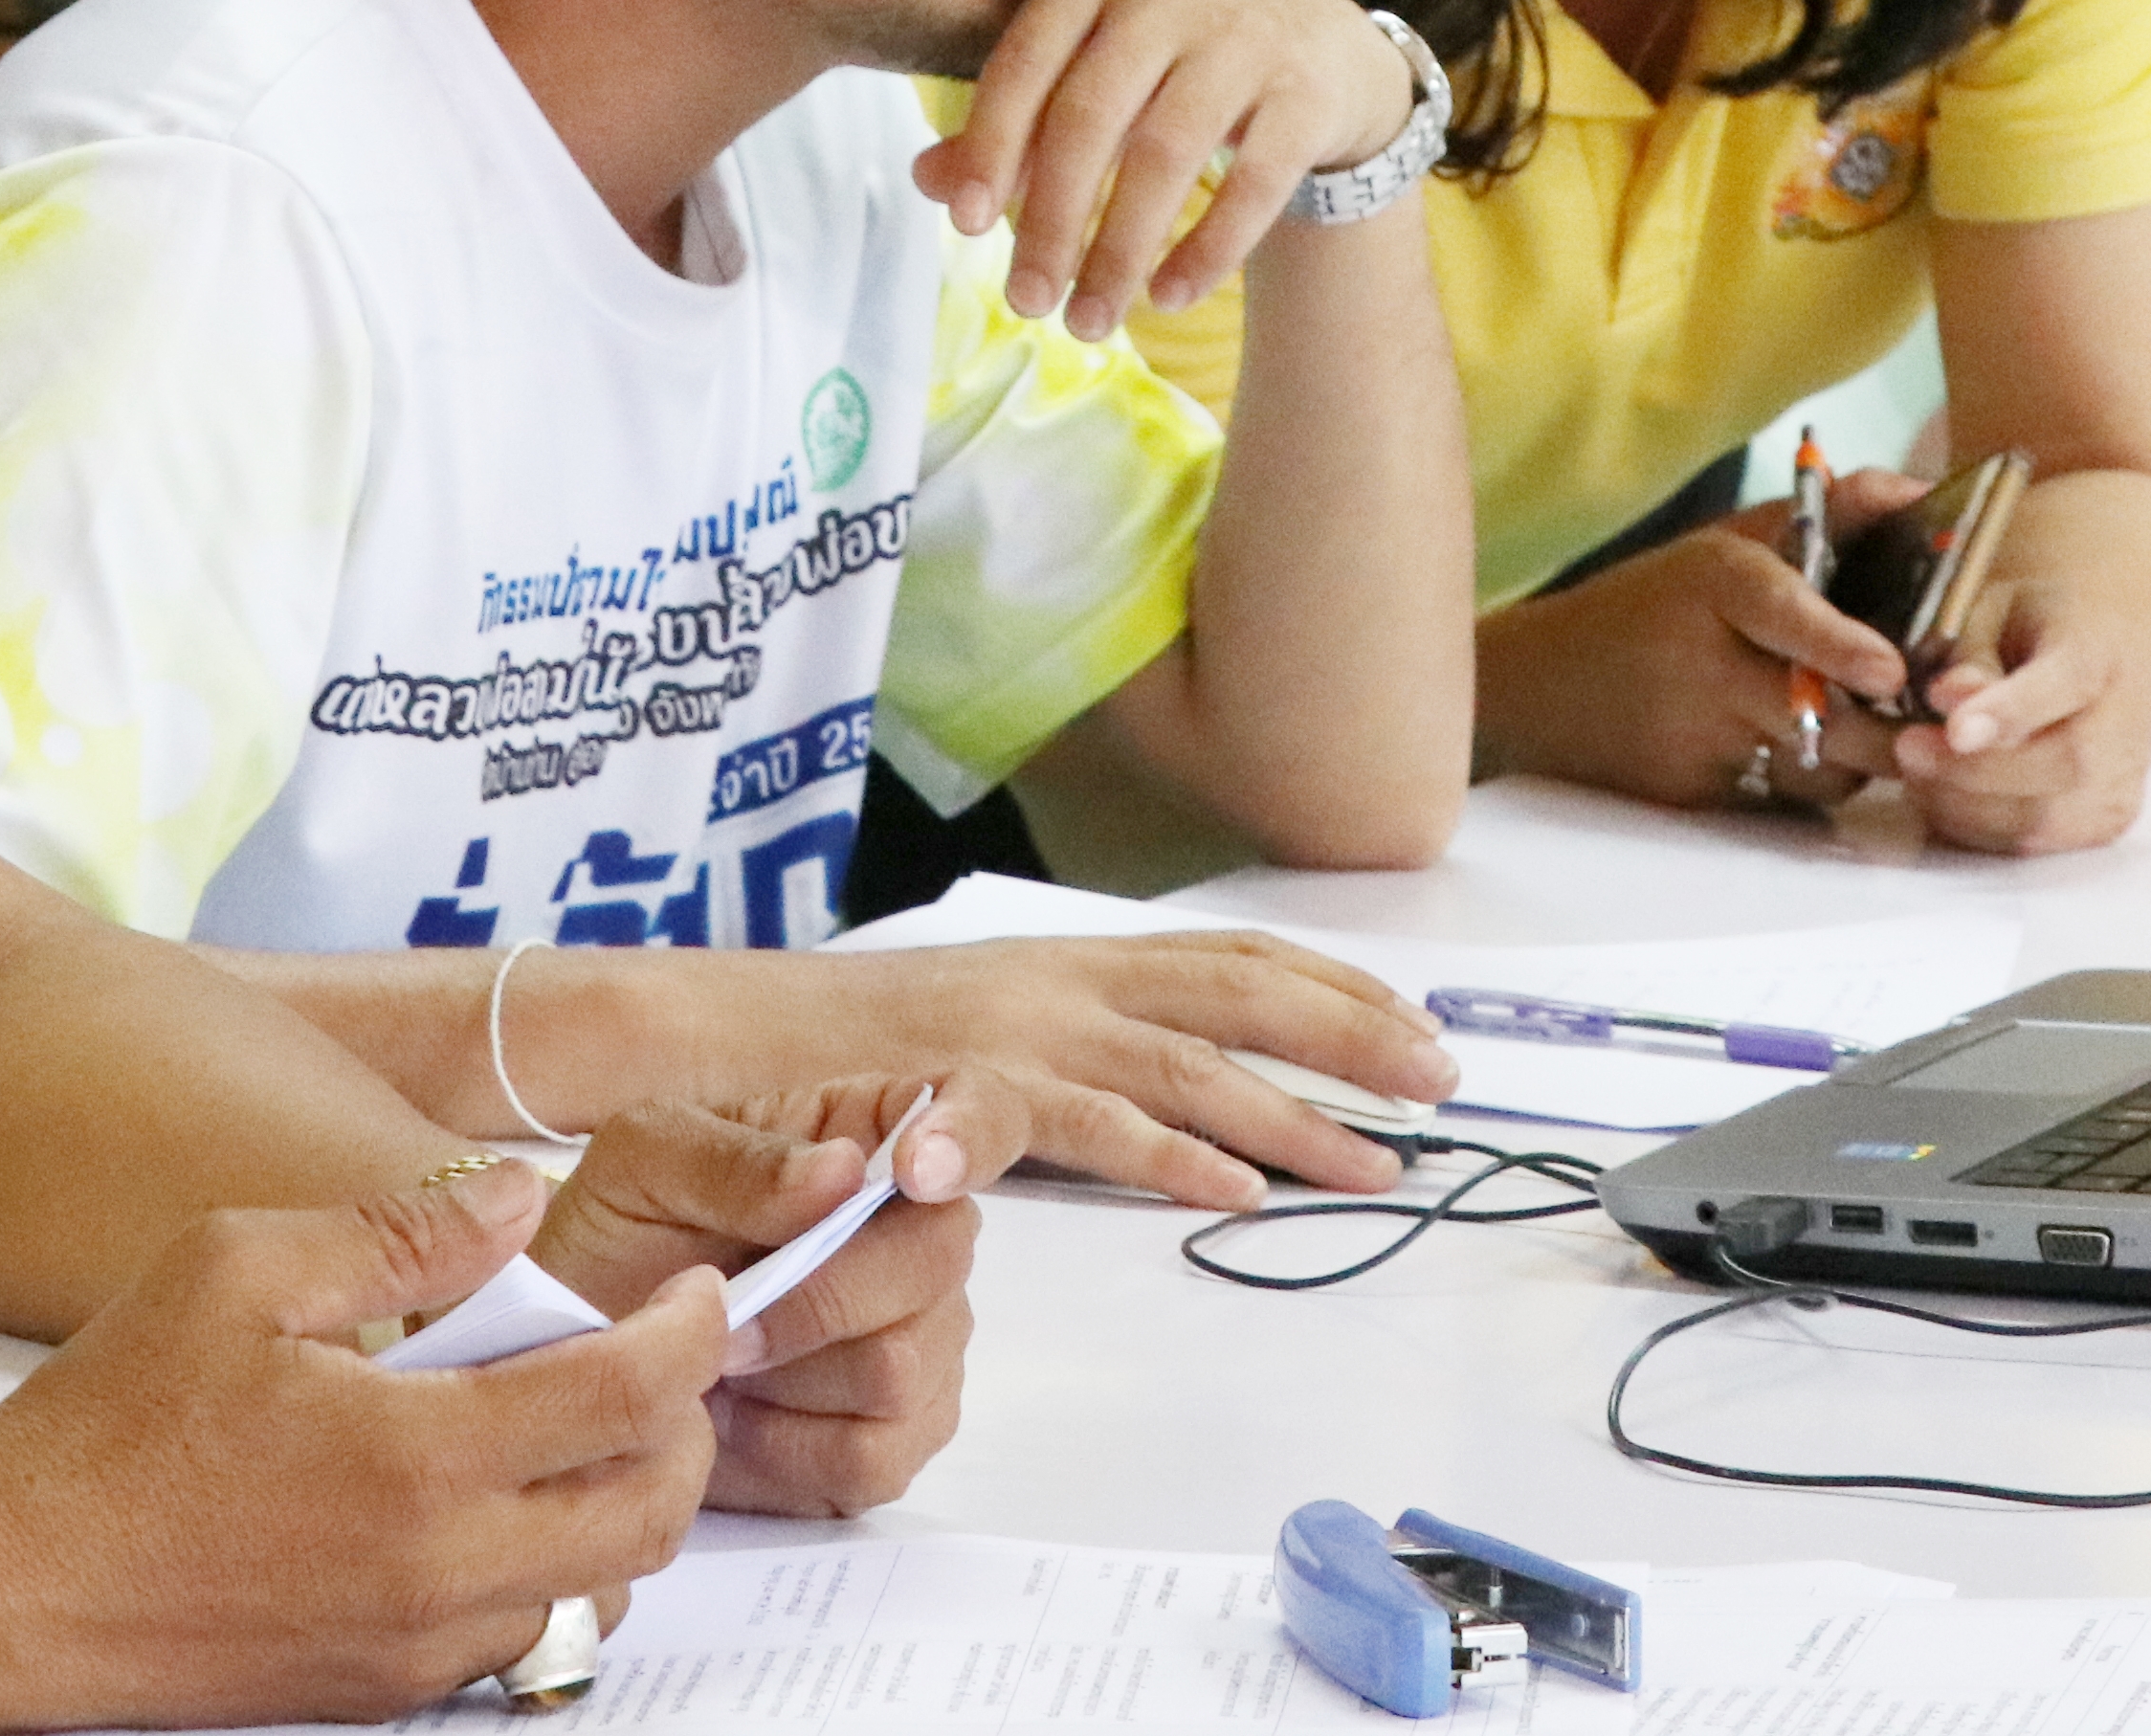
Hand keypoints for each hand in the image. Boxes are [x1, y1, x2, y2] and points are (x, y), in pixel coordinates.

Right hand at [0, 1167, 717, 1726]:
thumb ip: (401, 1228)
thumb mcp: (241, 1266)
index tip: (699, 1290)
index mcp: (419, 1455)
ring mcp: (414, 1645)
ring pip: (598, 1588)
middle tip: (663, 1358)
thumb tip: (519, 1199)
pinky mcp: (379, 1693)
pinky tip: (499, 1498)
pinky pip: (518, 1637)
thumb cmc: (109, 1420)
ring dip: (622, 1504)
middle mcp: (439, 1569)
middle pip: (651, 1512)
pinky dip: (549, 1570)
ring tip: (586, 1424)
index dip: (692, 1332)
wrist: (10, 1582)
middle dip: (687, 1427)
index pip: (629, 1397)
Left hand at [529, 1075, 1016, 1516]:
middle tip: (722, 1322)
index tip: (913, 1172)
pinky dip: (787, 1451)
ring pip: (903, 1368)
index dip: (969, 1135)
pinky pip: (877, 1457)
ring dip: (788, 1378)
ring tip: (716, 1366)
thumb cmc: (619, 1235)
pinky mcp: (899, 1435)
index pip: (982, 1109)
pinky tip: (737, 1424)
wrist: (582, 1356)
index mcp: (871, 1135)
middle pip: (939, 1258)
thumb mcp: (644, 1165)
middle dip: (820, 1298)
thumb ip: (735, 1161)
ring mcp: (923, 1338)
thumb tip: (841, 1173)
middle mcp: (919, 1234)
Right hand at [639, 932, 1449, 1204]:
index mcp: (1066, 959)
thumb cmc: (833, 1060)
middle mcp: (1057, 976)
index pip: (1229, 956)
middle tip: (1443, 1078)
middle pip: (1238, 989)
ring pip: (1187, 1059)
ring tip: (1376, 1163)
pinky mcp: (971, 1087)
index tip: (1414, 1019)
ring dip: (1292, 1113)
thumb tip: (1154, 1093)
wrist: (707, 1047)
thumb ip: (1064, 1051)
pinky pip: (1090, 1122)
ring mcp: (1018, 1026)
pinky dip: (1170, 1156)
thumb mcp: (976, 1032)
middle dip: (1353, 1031)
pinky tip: (1238, 1194)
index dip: (1332, 983)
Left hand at [915, 0, 1419, 337]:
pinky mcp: (1305, 93)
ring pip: (1166, 154)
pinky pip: (1251, 183)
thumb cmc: (1172, 58)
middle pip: (1091, 117)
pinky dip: (1206, 249)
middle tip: (1025, 303)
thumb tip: (928, 182)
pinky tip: (1166, 299)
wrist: (1317, 37)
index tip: (967, 226)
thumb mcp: (1092, 66)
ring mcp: (1244, 39)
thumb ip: (1014, 118)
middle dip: (1051, 221)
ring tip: (1088, 322)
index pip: (1025, 63)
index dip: (990, 146)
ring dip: (1119, 251)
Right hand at [1470, 477, 1926, 815]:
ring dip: (1856, 760)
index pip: (1777, 608)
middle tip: (1936, 729)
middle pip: (1816, 715)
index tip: (1890, 669)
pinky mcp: (1690, 796)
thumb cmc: (1658, 605)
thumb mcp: (1728, 543)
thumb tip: (1924, 489)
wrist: (1539, 687)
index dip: (1837, 642)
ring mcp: (1692, 737)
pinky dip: (1811, 785)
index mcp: (1710, 583)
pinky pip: (1783, 802)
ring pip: (1814, 768)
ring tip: (1876, 737)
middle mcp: (1699, 662)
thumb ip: (1832, 514)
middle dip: (1885, 730)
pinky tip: (1812, 761)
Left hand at [1879, 572, 2150, 855]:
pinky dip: (1980, 828)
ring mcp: (2123, 780)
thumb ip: (1970, 651)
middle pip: (2063, 764)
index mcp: (2101, 650)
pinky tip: (1947, 794)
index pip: (2068, 683)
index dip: (2012, 711)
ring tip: (1920, 770)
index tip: (1956, 730)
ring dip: (1967, 805)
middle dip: (1972, 771)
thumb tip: (1946, 698)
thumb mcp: (1998, 606)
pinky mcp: (2106, 822)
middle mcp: (2127, 719)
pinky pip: (2036, 843)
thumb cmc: (2042, 623)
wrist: (2116, 652)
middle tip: (1908, 748)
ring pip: (2046, 818)